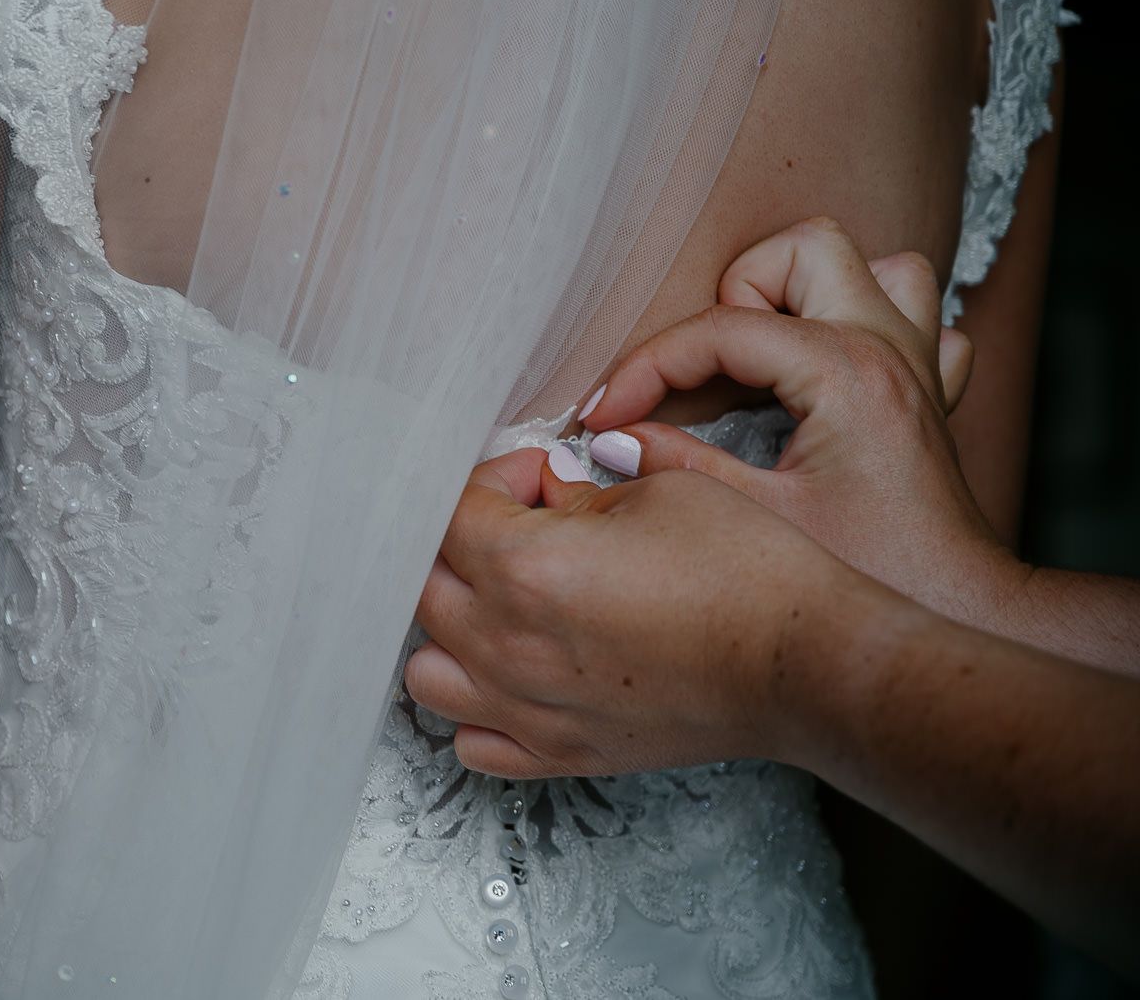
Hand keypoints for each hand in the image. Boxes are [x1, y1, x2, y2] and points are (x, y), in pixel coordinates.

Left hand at [404, 446, 879, 777]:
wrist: (804, 663)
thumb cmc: (747, 572)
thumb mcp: (658, 490)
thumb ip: (577, 493)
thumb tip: (545, 497)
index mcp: (524, 568)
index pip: (451, 509)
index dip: (496, 477)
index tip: (540, 475)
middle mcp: (507, 644)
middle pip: (423, 583)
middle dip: (463, 541)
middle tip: (523, 525)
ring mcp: (527, 708)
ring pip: (426, 669)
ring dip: (451, 627)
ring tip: (505, 602)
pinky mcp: (559, 752)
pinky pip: (471, 740)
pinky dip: (477, 706)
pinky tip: (517, 672)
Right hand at [578, 217, 1021, 624]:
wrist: (960, 610)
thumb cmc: (873, 573)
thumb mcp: (758, 520)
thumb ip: (679, 467)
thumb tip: (614, 441)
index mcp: (845, 371)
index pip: (719, 328)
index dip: (645, 368)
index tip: (605, 414)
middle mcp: (887, 348)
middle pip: (803, 249)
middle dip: (735, 295)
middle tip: (702, 371)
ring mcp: (917, 364)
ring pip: (873, 265)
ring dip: (808, 292)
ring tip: (765, 352)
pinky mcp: (928, 393)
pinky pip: (915, 318)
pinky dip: (866, 326)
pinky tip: (826, 374)